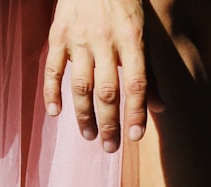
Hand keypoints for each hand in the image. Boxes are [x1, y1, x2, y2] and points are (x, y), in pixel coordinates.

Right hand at [44, 0, 153, 151]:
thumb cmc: (123, 4)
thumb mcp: (142, 32)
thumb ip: (149, 71)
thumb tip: (159, 108)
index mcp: (132, 38)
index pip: (136, 83)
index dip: (136, 113)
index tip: (134, 137)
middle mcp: (105, 40)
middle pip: (108, 90)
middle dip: (109, 123)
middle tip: (110, 148)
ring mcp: (79, 39)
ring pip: (81, 86)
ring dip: (84, 115)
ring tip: (90, 136)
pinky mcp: (58, 35)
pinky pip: (52, 70)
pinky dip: (52, 94)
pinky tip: (55, 113)